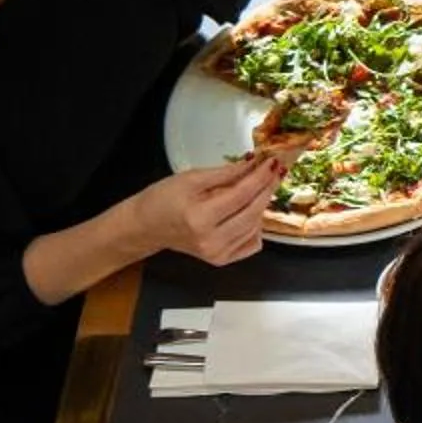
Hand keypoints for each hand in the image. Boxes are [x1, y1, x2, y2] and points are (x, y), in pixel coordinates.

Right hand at [129, 155, 276, 266]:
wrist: (146, 226)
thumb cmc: (162, 200)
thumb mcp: (191, 178)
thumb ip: (225, 173)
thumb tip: (253, 163)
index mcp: (199, 218)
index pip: (242, 194)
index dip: (260, 177)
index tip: (272, 163)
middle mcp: (211, 240)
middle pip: (253, 212)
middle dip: (266, 189)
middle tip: (275, 172)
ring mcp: (217, 253)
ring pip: (256, 226)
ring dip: (261, 205)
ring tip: (257, 188)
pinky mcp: (222, 259)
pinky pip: (252, 243)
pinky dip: (255, 226)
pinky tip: (246, 213)